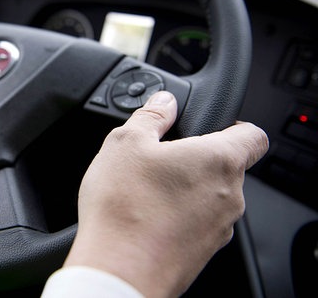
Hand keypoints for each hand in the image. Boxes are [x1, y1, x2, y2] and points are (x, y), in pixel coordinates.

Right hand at [64, 91, 268, 296]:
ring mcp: (219, 228)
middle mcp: (230, 196)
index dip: (235, 126)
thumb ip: (150, 115)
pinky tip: (146, 218)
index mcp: (219, 160)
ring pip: (210, 198)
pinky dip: (179, 217)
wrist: (119, 271)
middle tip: (160, 161)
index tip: (211, 128)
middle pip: (227, 167)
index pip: (254, 135)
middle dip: (197, 160)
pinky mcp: (203, 252)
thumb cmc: (124, 208)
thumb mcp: (125, 143)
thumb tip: (164, 102)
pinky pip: (198, 224)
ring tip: (146, 193)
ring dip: (186, 190)